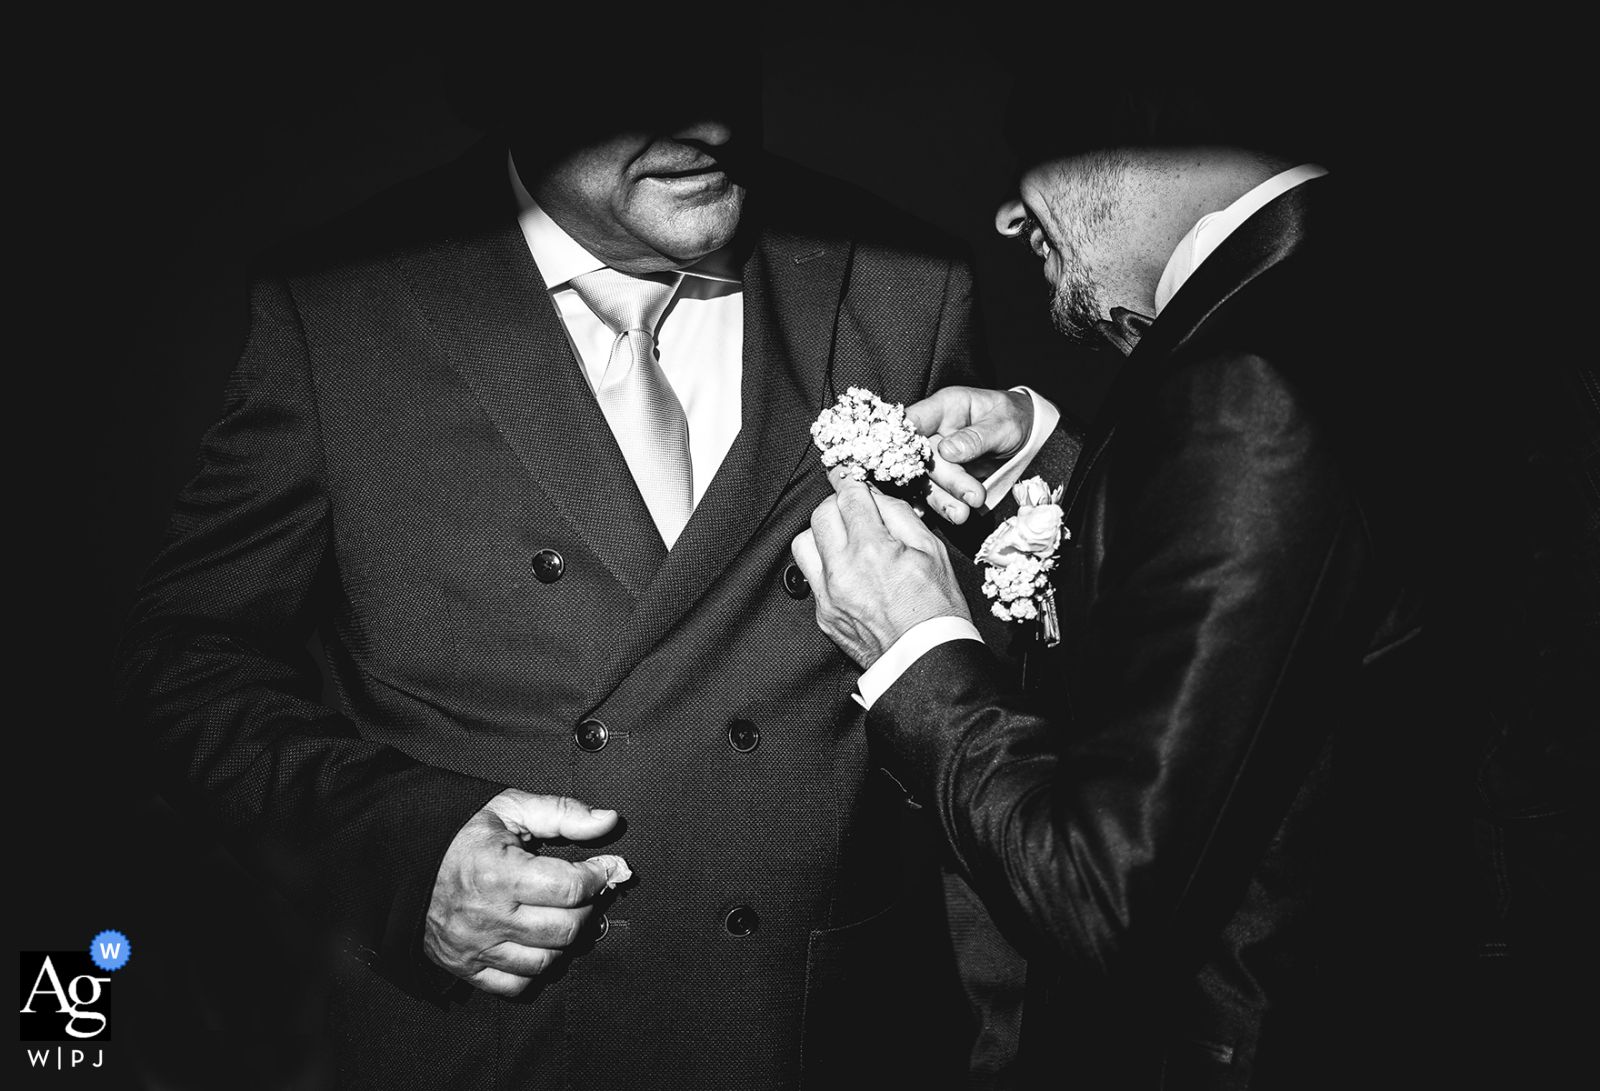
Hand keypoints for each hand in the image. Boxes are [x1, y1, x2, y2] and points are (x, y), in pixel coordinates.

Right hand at [425, 789, 622, 996]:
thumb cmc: (460, 832)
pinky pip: (515, 986)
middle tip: (590, 892)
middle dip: (590, 909)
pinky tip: (541, 944)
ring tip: (567, 915)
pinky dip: (537, 970)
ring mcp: (474, 947)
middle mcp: (486, 916)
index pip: (570, 887)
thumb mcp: (509, 808)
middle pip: (565, 928)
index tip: (606, 867)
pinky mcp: (464, 967)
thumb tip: (608, 821)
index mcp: (498, 872)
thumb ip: (561, 813)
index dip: (600, 876)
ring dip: (568, 941)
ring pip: (545, 961)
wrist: (401, 859)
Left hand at [791, 476, 969, 668]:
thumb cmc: (936, 610)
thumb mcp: (932, 551)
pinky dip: (823, 565)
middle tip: (854, 510)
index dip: (852, 483)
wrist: (926, 659)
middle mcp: (842, 570)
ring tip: (844, 540)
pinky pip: (809, 576)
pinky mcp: (823, 614)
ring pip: (803, 543)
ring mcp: (828, 594)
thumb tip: (875, 496)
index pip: (848, 497)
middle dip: (837, 505)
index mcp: (872, 550)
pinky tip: (845, 570)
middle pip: (820, 514)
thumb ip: (899, 516)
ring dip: (822, 534)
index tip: (853, 481)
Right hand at [906, 387, 1032, 524]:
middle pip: (924, 458)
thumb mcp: (1004, 423)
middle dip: (947, 480)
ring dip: (944, 499)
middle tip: (973, 495)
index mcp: (945, 408)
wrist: (1031, 436)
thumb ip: (977, 437)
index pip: (913, 420)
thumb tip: (947, 450)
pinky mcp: (947, 479)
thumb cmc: (1016, 418)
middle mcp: (936, 433)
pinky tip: (950, 516)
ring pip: (929, 481)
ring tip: (964, 514)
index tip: (906, 458)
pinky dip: (943, 507)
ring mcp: (940, 458)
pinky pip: (937, 494)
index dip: (902, 438)